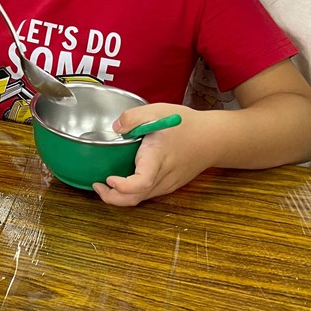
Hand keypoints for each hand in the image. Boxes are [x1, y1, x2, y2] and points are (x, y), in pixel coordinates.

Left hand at [93, 104, 214, 206]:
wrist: (213, 138)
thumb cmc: (186, 124)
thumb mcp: (158, 110)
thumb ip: (133, 117)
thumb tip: (115, 128)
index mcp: (159, 157)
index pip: (142, 182)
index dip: (123, 186)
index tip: (109, 178)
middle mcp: (164, 176)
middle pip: (137, 198)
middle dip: (113, 198)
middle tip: (97, 185)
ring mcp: (168, 184)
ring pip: (141, 199)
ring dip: (120, 197)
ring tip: (104, 184)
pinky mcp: (169, 186)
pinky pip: (148, 195)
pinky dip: (132, 193)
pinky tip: (123, 181)